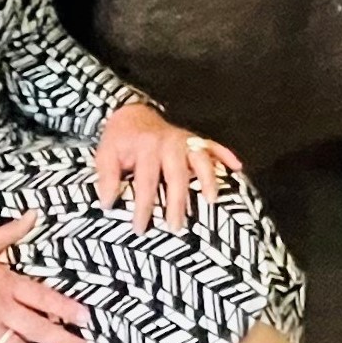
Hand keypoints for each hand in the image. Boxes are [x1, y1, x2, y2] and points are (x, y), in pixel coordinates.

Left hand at [94, 101, 241, 232]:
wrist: (132, 113)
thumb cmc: (119, 140)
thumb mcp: (105, 155)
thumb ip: (106, 178)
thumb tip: (108, 203)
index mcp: (145, 148)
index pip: (146, 182)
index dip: (143, 207)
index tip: (140, 228)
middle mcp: (168, 143)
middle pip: (176, 176)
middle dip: (177, 202)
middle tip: (176, 226)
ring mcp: (185, 140)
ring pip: (200, 160)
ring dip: (207, 179)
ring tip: (212, 200)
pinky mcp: (194, 138)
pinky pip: (214, 146)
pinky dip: (226, 155)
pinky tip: (236, 168)